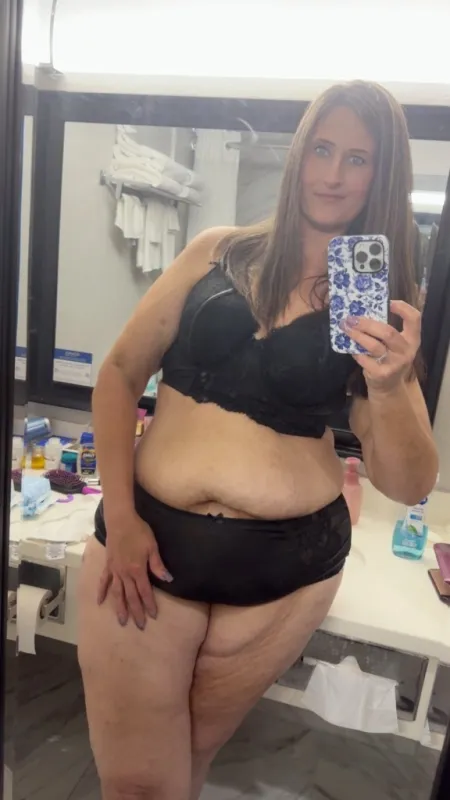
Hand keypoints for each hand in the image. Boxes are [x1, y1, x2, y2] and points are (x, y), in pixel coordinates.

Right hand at [97, 512, 172, 628]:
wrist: (120, 520)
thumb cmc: (139, 531)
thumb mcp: (152, 546)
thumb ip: (158, 564)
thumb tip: (167, 579)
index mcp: (137, 569)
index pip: (145, 591)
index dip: (149, 604)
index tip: (153, 616)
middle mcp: (125, 573)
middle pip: (131, 596)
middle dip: (136, 611)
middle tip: (139, 625)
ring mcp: (114, 570)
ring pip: (117, 593)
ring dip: (119, 608)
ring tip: (122, 621)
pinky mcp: (108, 565)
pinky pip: (104, 581)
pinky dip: (102, 592)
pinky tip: (99, 602)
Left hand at [341, 300, 420, 392]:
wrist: (388, 387)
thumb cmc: (389, 359)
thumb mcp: (395, 345)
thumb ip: (386, 330)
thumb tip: (362, 311)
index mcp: (412, 340)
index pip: (414, 318)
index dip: (402, 308)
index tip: (388, 302)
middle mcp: (406, 351)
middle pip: (388, 332)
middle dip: (367, 323)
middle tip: (351, 318)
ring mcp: (394, 364)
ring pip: (374, 346)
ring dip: (357, 335)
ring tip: (345, 327)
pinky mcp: (381, 374)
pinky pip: (364, 359)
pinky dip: (355, 351)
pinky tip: (349, 346)